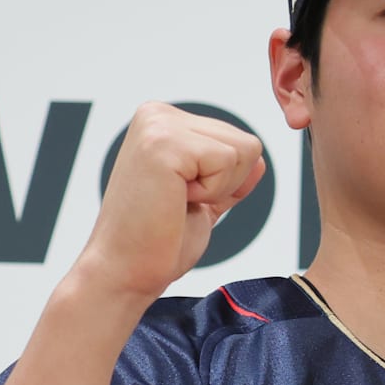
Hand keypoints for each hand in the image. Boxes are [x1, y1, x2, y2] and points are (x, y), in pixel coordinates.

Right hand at [72, 102, 264, 302]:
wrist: (125, 269)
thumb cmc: (156, 240)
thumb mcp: (203, 199)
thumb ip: (226, 176)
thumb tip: (258, 161)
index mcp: (163, 122)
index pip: (238, 140)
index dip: (226, 182)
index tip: (182, 198)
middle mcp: (157, 114)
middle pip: (247, 143)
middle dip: (227, 184)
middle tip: (179, 202)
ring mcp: (158, 125)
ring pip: (244, 150)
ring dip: (218, 188)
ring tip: (175, 200)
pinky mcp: (163, 143)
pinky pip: (228, 161)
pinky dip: (211, 192)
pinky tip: (174, 199)